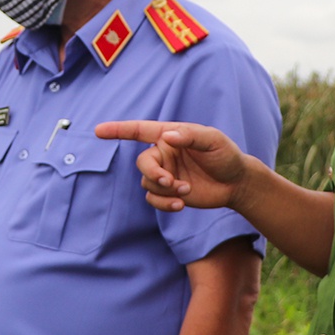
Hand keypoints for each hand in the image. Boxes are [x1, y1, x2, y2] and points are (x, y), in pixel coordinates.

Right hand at [93, 121, 251, 212]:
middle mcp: (163, 154)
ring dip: (164, 189)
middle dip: (153, 173)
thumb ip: (190, 136)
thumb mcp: (213, 140)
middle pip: (142, 163)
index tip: (98, 131)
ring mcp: (165, 173)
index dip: (118, 130)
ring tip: (186, 191)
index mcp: (169, 136)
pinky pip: (153, 198)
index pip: (139, 130)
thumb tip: (167, 137)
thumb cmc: (225, 155)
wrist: (236, 183)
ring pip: (147, 182)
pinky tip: (181, 204)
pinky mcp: (168, 192)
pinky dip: (164, 203)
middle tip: (169, 181)